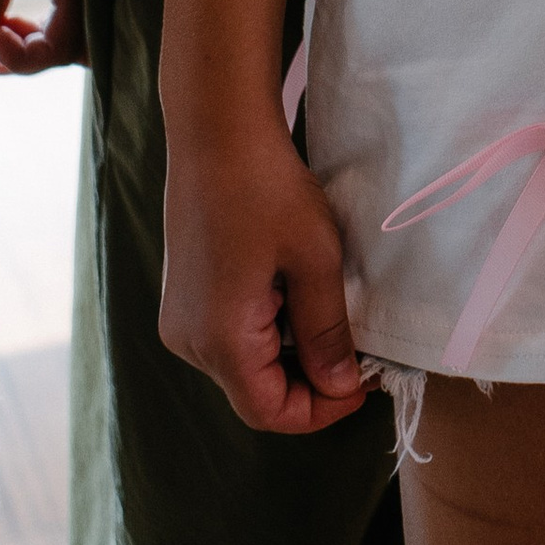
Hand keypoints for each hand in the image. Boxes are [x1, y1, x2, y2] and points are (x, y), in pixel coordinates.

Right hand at [160, 120, 368, 433]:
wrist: (217, 133)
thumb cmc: (268, 189)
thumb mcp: (315, 260)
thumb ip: (327, 333)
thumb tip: (342, 388)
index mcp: (219, 340)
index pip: (270, 412)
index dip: (321, 410)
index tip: (365, 384)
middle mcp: (188, 341)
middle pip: (255, 393)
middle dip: (310, 382)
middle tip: (358, 351)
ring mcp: (180, 320)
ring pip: (243, 366)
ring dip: (289, 356)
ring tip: (328, 315)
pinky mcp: (182, 299)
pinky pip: (228, 338)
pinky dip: (267, 333)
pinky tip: (293, 295)